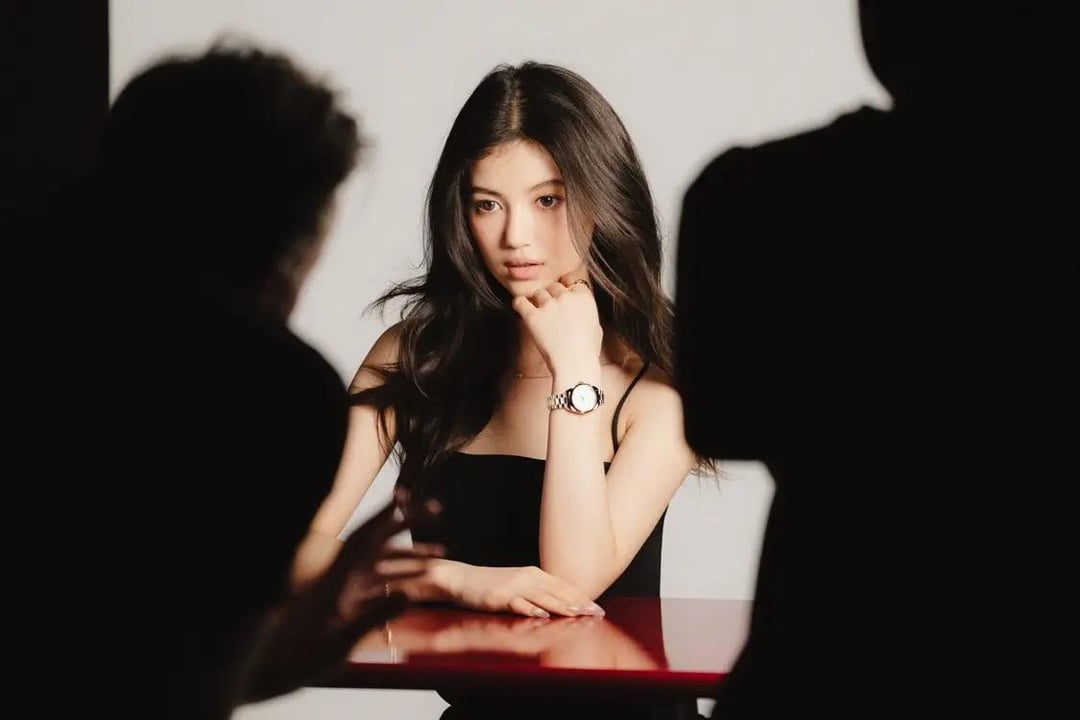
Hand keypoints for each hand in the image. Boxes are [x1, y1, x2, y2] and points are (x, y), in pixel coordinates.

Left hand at [243, 494, 442, 700]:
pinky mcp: (339, 603)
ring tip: (438, 553)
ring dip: (407, 553)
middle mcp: (338, 577)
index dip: (385, 515)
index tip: (405, 496)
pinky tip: (413, 583)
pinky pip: (374, 581)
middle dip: (405, 523)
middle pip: (376, 540)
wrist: (270, 672)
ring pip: (379, 561)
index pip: (365, 538)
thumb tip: (408, 594)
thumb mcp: (341, 642)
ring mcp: (340, 589)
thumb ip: (374, 616)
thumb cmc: (299, 659)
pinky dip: (396, 575)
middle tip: (434, 511)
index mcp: (337, 580)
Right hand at [440, 560, 604, 617]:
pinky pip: (518, 604)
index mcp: (535, 574)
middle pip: (558, 591)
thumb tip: (561, 604)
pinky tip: (543, 616)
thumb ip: (540, 592)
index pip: (564, 586)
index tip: (598, 608)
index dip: (582, 597)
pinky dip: (531, 609)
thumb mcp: (520, 584)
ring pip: (543, 597)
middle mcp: (528, 577)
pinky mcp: (500, 597)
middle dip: (579, 603)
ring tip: (579, 614)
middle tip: (597, 613)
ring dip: (562, 606)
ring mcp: (514, 586)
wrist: (462, 579)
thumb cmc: (492, 585)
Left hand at [511, 274, 602, 375]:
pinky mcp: (533, 316)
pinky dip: (519, 303)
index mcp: (584, 298)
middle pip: (555, 286)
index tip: (566, 298)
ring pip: (539, 292)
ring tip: (539, 312)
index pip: (574, 283)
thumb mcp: (596, 327)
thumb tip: (579, 312)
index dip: (569, 291)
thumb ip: (586, 312)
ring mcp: (549, 305)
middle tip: (553, 309)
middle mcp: (566, 297)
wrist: (575, 364)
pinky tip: (521, 307)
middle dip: (553, 296)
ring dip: (538, 300)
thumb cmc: (587, 351)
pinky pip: (520, 301)